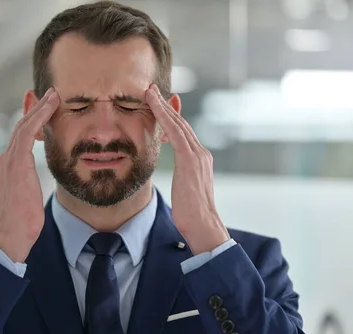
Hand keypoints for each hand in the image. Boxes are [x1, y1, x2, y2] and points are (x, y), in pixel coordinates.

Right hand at [0, 87, 58, 262]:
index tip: (44, 106)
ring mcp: (10, 159)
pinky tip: (50, 107)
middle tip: (48, 92)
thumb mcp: (28, 194)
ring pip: (24, 124)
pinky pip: (27, 132)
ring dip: (39, 107)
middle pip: (21, 125)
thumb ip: (29, 181)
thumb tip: (34, 179)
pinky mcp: (17, 163)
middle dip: (35, 107)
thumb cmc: (24, 219)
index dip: (32, 118)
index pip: (20, 135)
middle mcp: (6, 158)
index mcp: (9, 165)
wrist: (14, 233)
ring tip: (53, 94)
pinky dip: (39, 117)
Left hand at [145, 84, 229, 254]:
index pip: (183, 133)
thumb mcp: (184, 190)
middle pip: (181, 123)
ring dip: (163, 105)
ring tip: (149, 92)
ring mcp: (198, 155)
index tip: (160, 104)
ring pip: (178, 123)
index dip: (171, 117)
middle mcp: (201, 153)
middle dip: (167, 105)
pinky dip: (164, 116)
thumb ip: (182, 177)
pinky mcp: (190, 160)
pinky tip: (153, 106)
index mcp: (200, 160)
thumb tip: (178, 178)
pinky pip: (175, 132)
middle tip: (152, 89)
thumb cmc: (191, 214)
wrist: (202, 225)